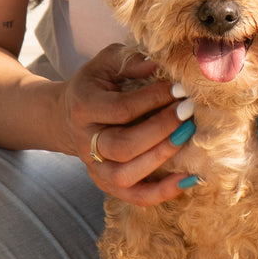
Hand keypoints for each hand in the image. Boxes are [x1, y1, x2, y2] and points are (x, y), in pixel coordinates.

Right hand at [60, 43, 197, 204]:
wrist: (69, 115)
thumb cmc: (97, 84)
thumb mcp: (107, 63)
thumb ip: (130, 62)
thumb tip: (158, 66)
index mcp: (84, 106)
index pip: (122, 109)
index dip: (153, 99)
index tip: (180, 89)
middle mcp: (86, 141)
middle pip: (123, 146)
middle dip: (161, 129)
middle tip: (188, 111)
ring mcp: (95, 166)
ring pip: (126, 175)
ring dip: (161, 157)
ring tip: (187, 136)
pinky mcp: (106, 183)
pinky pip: (134, 196)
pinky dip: (162, 192)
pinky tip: (187, 179)